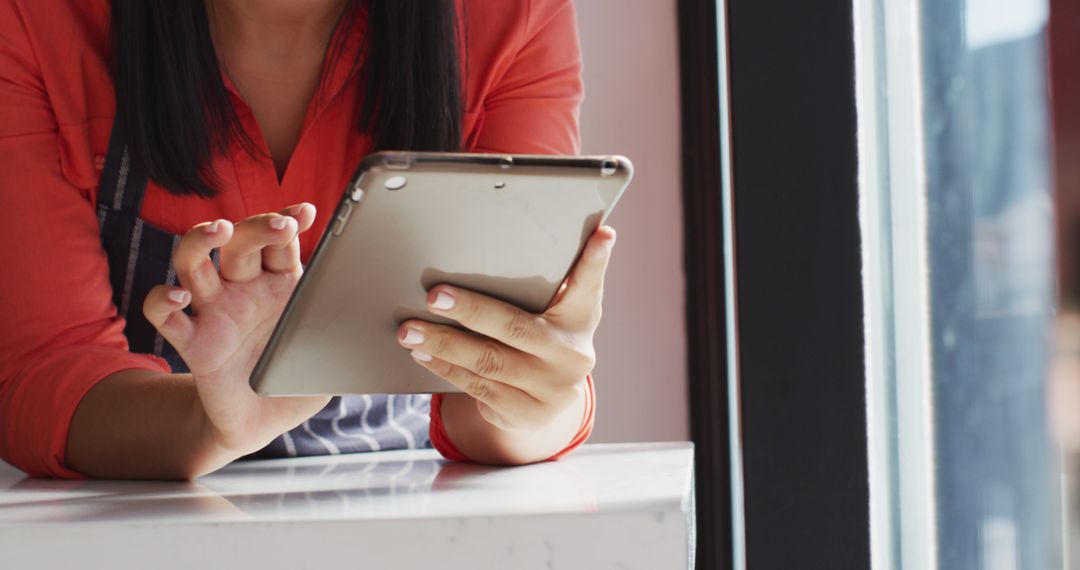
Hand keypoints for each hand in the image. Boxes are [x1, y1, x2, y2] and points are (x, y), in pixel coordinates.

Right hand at [142, 203, 329, 454]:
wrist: (262, 425)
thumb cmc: (297, 382)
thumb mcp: (328, 355)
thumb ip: (342, 335)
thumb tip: (369, 322)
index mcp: (280, 285)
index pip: (281, 242)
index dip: (290, 221)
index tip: (306, 213)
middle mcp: (243, 290)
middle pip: (239, 242)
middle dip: (257, 226)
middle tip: (280, 226)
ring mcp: (214, 312)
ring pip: (194, 261)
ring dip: (202, 240)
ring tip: (219, 230)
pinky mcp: (191, 342)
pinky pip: (163, 314)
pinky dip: (164, 299)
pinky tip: (181, 297)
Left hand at [397, 226, 615, 431]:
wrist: (547, 400)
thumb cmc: (542, 338)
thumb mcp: (556, 313)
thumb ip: (551, 284)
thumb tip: (526, 240)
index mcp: (581, 319)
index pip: (589, 285)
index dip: (596, 260)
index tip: (603, 234)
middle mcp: (572, 355)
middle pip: (515, 327)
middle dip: (470, 310)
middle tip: (434, 296)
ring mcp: (551, 389)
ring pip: (488, 361)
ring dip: (442, 344)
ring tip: (410, 330)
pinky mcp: (527, 413)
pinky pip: (477, 387)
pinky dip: (446, 367)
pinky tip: (424, 354)